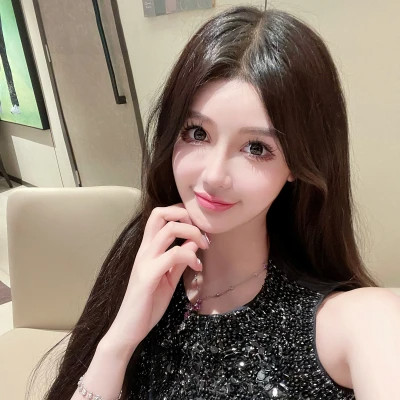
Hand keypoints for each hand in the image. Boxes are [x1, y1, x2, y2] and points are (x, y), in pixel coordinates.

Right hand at [103, 203, 208, 352]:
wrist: (129, 329)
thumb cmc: (148, 303)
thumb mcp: (169, 278)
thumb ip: (180, 260)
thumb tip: (194, 243)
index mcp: (148, 249)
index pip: (159, 215)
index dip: (179, 212)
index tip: (197, 225)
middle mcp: (145, 250)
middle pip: (160, 213)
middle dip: (185, 215)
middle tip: (202, 232)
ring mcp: (145, 261)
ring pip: (169, 229)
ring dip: (192, 233)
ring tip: (204, 246)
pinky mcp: (148, 275)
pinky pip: (173, 255)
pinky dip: (190, 256)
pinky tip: (197, 267)